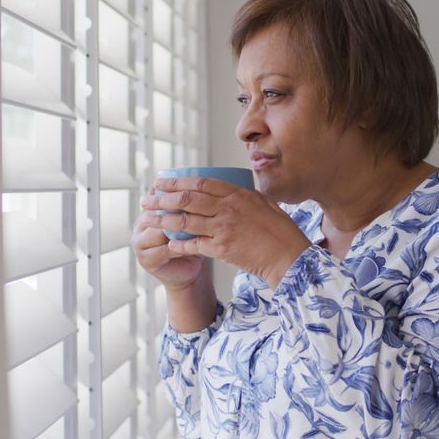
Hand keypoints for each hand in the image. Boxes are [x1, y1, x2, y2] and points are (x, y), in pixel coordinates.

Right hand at [131, 186, 207, 290]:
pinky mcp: (146, 259)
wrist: (187, 271)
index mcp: (148, 210)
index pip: (157, 196)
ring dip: (177, 227)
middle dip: (175, 208)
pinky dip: (179, 246)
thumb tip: (199, 178)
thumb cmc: (190, 242)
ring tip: (197, 223)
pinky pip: (163, 249)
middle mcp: (140, 224)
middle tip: (198, 205)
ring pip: (158, 230)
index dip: (174, 192)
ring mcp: (140, 242)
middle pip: (155, 211)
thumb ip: (187, 204)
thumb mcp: (189, 219)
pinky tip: (193, 243)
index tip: (195, 189)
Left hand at [139, 176, 312, 287]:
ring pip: (186, 221)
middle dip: (164, 198)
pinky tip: (168, 243)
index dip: (179, 181)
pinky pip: (194, 245)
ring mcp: (224, 229)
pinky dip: (179, 244)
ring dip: (164, 219)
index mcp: (238, 195)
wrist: (289, 257)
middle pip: (188, 199)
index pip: (202, 183)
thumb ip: (245, 197)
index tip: (163, 181)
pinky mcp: (222, 249)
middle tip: (148, 198)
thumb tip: (231, 190)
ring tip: (149, 218)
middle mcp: (228, 209)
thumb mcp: (266, 204)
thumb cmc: (282, 232)